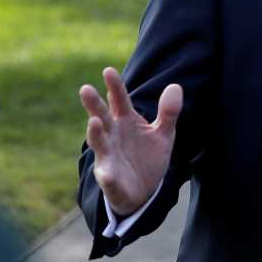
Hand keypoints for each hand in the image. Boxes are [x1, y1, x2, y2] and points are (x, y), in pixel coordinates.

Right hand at [79, 67, 181, 212]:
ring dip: (94, 134)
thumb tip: (176, 86)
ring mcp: (108, 157)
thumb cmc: (147, 156)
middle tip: (86, 88)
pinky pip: (108, 178)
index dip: (114, 86)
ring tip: (93, 123)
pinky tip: (107, 174)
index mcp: (124, 121)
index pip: (119, 100)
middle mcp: (112, 136)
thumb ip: (168, 112)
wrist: (144, 191)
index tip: (108, 71)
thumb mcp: (163, 133)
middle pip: (101, 117)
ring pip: (99, 144)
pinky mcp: (110, 180)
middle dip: (94, 105)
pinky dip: (107, 176)